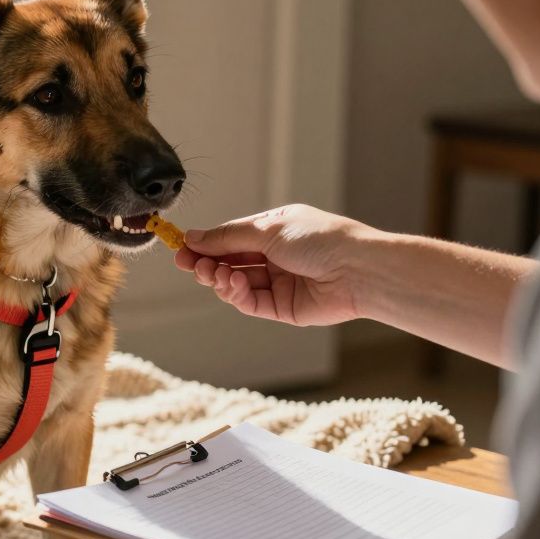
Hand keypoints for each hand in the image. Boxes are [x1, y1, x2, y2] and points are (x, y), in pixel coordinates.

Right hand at [174, 204, 368, 326]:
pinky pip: (251, 303)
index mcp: (273, 231)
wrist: (359, 270)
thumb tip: (193, 237)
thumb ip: (227, 238)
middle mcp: (275, 256)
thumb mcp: (268, 230)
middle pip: (229, 262)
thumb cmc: (321, 239)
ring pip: (236, 284)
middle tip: (188, 264)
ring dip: (220, 278)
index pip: (230, 238)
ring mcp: (279, 283)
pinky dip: (236, 294)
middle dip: (207, 263)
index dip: (205, 244)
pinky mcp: (284, 308)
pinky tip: (232, 284)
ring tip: (214, 273)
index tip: (180, 248)